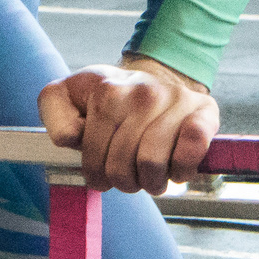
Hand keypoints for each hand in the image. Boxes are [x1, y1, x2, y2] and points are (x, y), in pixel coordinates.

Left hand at [38, 55, 219, 193]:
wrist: (156, 78)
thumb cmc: (109, 96)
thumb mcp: (69, 95)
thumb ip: (53, 110)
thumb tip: (72, 137)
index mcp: (108, 91)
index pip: (95, 158)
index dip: (96, 173)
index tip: (101, 170)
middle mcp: (143, 92)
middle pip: (124, 167)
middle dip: (124, 180)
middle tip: (128, 173)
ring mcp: (176, 100)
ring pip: (154, 165)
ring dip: (152, 181)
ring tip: (150, 172)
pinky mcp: (204, 111)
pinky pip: (192, 150)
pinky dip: (183, 169)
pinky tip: (175, 166)